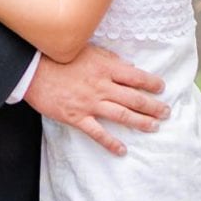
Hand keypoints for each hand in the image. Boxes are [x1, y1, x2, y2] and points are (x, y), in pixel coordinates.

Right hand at [24, 45, 169, 155]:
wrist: (34, 71)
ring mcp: (90, 104)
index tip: (161, 88)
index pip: (136, 77)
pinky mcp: (77, 117)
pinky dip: (110, 143)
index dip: (152, 83)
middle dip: (153, 106)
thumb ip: (109, 59)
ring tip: (154, 127)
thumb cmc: (60, 58)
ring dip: (140, 122)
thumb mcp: (88, 50)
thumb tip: (127, 65)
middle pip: (134, 98)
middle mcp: (102, 87)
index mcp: (106, 69)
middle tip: (166, 112)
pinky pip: (97, 133)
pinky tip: (122, 150)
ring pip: (122, 115)